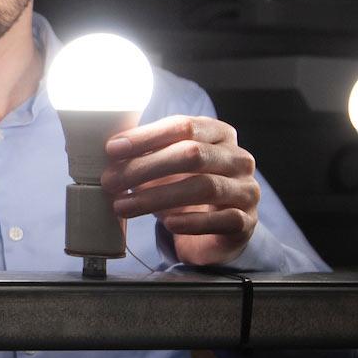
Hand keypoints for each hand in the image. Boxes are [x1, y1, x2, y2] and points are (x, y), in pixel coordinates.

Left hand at [99, 115, 259, 266]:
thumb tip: (110, 150)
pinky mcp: (246, 222)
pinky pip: (222, 219)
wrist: (216, 231)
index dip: (146, 136)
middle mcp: (239, 158)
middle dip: (146, 167)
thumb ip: (146, 153)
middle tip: (111, 181)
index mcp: (219, 134)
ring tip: (123, 206)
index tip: (112, 149)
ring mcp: (246, 189)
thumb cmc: (185, 189)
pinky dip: (192, 222)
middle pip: (192, 155)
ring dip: (157, 197)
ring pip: (204, 187)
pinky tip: (168, 224)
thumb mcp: (167, 167)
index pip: (183, 126)